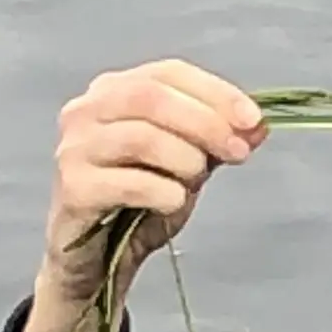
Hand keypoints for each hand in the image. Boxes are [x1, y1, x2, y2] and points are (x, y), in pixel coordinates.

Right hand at [23, 61, 264, 331]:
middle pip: (151, 97)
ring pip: (140, 137)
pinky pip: (129, 183)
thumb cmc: (139, 202)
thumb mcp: (187, 165)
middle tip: (238, 152)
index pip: (169, 73)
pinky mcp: (74, 188)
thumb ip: (217, 140)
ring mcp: (75, 148)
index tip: (253, 120)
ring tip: (196, 180)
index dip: (216, 92)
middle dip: (205, 123)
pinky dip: (164, 192)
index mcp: (115, 90)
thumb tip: (257, 126)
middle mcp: (87, 110)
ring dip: (185, 158)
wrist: (96, 258)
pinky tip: (172, 202)